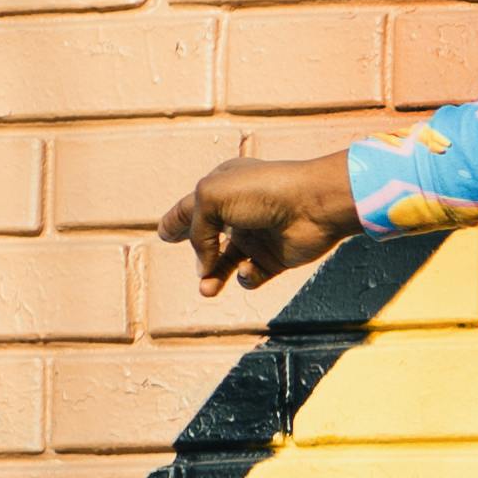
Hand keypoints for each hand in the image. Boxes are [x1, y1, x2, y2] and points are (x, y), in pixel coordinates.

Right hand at [160, 153, 359, 299]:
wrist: (314, 205)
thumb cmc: (262, 192)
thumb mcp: (211, 199)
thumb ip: (196, 231)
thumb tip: (203, 266)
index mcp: (223, 188)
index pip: (191, 207)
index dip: (176, 220)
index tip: (164, 234)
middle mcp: (239, 212)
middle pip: (209, 238)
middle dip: (198, 254)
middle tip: (194, 267)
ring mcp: (258, 236)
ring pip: (226, 263)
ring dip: (213, 276)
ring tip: (206, 289)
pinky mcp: (275, 258)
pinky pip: (251, 275)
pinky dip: (244, 276)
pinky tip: (246, 269)